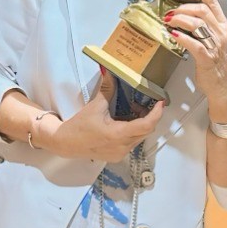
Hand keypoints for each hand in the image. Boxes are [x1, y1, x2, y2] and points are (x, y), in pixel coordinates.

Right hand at [46, 76, 163, 161]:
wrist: (65, 143)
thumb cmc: (79, 126)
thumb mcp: (95, 106)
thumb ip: (107, 88)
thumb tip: (110, 71)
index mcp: (117, 134)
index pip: (146, 125)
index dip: (156, 114)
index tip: (160, 103)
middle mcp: (122, 147)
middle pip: (145, 131)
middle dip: (148, 116)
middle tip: (145, 104)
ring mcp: (120, 154)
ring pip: (140, 137)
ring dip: (140, 124)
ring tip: (132, 112)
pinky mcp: (118, 156)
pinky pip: (132, 143)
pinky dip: (133, 132)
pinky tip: (124, 123)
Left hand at [164, 0, 226, 121]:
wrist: (222, 86)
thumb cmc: (214, 63)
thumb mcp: (213, 41)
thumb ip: (202, 27)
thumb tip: (181, 15)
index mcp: (224, 26)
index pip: (213, 2)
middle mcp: (221, 33)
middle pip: (202, 11)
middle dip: (183, 7)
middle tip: (170, 12)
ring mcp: (216, 46)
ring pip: (198, 24)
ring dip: (179, 19)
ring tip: (168, 21)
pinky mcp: (208, 59)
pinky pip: (195, 44)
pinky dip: (182, 38)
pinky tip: (172, 35)